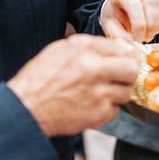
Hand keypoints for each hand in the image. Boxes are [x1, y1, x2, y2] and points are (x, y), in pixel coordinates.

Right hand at [7, 34, 138, 136]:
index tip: (121, 60)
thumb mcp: (58, 50)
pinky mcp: (99, 113)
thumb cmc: (38, 79)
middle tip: (119, 76)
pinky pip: (115, 109)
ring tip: (99, 93)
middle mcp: (94, 70)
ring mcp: (99, 93)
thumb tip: (111, 47)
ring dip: (117, 92)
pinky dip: (107, 108)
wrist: (27, 107)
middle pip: (131, 69)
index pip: (119, 48)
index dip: (122, 55)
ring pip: (126, 91)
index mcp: (84, 51)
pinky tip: (91, 104)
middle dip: (127, 72)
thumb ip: (86, 45)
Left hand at [101, 0, 158, 42]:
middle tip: (146, 38)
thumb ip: (118, 36)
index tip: (138, 38)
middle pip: (152, 2)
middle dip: (151, 25)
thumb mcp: (110, 26)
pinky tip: (155, 28)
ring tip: (149, 33)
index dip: (139, 25)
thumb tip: (131, 44)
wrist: (121, 9)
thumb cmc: (116, 16)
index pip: (134, 4)